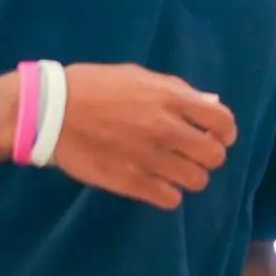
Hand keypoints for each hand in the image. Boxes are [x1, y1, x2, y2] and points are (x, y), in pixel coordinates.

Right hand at [50, 64, 236, 207]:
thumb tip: (209, 104)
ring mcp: (149, 157)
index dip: (225, 132)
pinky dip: (168, 194)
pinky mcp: (130, 182)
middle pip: (214, 156)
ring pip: (196, 181)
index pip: (222, 121)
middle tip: (192, 155)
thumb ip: (177, 91)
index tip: (216, 136)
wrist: (50, 110)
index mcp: (170, 98)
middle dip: (208, 156)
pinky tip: (156, 185)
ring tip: (173, 171)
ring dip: (189, 177)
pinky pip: (170, 199)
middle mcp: (166, 129)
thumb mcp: (139, 76)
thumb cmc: (93, 86)